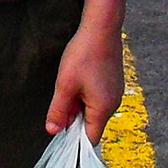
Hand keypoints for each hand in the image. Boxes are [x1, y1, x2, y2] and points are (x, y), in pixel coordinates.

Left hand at [45, 26, 123, 143]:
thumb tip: (52, 131)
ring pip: (93, 110)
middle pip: (90, 124)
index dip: (73, 140)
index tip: (59, 130)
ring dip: (78, 105)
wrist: (101, 28)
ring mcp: (115, 93)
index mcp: (103, 109)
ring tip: (69, 85)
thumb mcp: (64, 85)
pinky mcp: (113, 84)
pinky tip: (78, 79)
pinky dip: (85, 96)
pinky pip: (98, 99)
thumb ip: (58, 111)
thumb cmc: (83, 55)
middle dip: (72, 118)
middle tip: (61, 100)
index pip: (90, 139)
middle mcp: (113, 104)